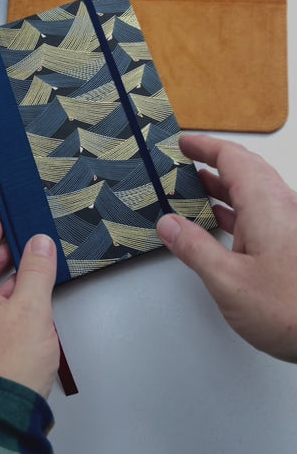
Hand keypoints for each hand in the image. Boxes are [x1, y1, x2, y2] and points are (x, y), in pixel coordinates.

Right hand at [157, 134, 296, 362]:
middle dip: (212, 162)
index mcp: (265, 203)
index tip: (183, 142)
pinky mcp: (291, 243)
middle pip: (244, 170)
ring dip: (223, 187)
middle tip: (185, 161)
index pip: (232, 157)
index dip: (205, 146)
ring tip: (193, 188)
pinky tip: (220, 221)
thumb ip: (194, 248)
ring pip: (253, 191)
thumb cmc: (292, 310)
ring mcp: (289, 224)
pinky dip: (236, 208)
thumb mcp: (228, 280)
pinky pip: (260, 212)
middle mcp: (281, 206)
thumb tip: (169, 225)